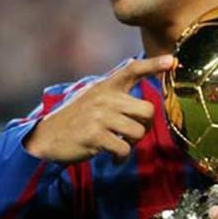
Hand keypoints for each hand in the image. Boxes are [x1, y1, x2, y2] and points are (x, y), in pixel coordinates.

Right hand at [24, 54, 173, 163]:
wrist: (47, 137)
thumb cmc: (77, 119)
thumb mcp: (94, 98)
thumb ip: (117, 96)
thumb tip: (146, 106)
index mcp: (106, 86)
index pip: (132, 70)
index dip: (153, 64)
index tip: (171, 61)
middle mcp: (105, 97)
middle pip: (147, 110)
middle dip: (145, 125)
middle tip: (132, 133)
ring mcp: (100, 116)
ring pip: (138, 131)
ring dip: (132, 143)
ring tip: (120, 144)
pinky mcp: (95, 136)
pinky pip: (124, 149)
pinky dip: (121, 157)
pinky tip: (113, 157)